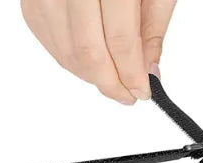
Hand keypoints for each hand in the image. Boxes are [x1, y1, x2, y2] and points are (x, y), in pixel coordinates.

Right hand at [21, 0, 175, 103]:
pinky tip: (91, 61)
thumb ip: (151, 26)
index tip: (142, 91)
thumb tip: (147, 70)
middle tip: (127, 95)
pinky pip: (51, 43)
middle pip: (88, 51)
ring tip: (112, 79)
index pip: (119, 39)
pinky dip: (72, 60)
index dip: (131, 73)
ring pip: (67, 52)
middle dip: (110, 82)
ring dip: (91, 76)